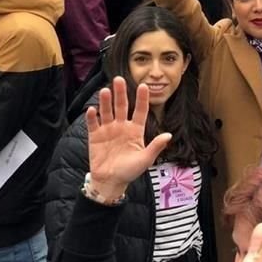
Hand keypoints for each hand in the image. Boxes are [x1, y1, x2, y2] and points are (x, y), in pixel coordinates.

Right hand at [86, 77, 171, 201]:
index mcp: (136, 130)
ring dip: (106, 102)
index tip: (144, 86)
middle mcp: (122, 127)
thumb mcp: (146, 159)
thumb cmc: (130, 171)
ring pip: (107, 112)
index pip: (140, 111)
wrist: (111, 182)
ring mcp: (108, 130)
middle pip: (122, 107)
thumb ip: (156, 146)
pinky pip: (93, 124)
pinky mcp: (94, 137)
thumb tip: (169, 135)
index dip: (142, 99)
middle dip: (121, 93)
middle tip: (119, 79)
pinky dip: (92, 117)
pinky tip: (92, 110)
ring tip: (106, 91)